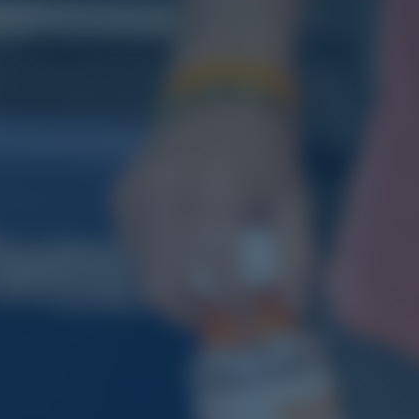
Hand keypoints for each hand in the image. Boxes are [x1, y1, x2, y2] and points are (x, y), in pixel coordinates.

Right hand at [112, 96, 315, 336]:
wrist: (222, 91)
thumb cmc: (266, 152)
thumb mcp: (294, 201)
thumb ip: (295, 262)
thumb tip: (286, 317)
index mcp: (218, 191)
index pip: (219, 278)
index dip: (239, 313)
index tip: (255, 327)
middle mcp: (168, 191)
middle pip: (167, 288)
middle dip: (195, 318)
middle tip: (222, 324)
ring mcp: (138, 192)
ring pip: (145, 276)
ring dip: (178, 298)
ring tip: (208, 295)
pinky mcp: (122, 195)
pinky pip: (136, 252)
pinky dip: (161, 266)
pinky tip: (188, 253)